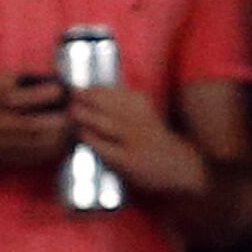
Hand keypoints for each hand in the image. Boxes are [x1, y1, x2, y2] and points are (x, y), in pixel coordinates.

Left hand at [66, 79, 206, 197]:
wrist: (182, 166)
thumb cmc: (154, 141)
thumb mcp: (144, 116)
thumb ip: (124, 106)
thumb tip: (91, 96)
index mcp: (143, 106)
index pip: (118, 93)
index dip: (95, 88)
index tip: (75, 85)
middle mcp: (140, 120)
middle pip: (111, 105)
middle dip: (88, 97)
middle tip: (70, 94)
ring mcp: (136, 141)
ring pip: (109, 123)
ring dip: (88, 115)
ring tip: (71, 111)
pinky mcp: (131, 161)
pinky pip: (110, 149)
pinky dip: (94, 140)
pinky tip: (81, 135)